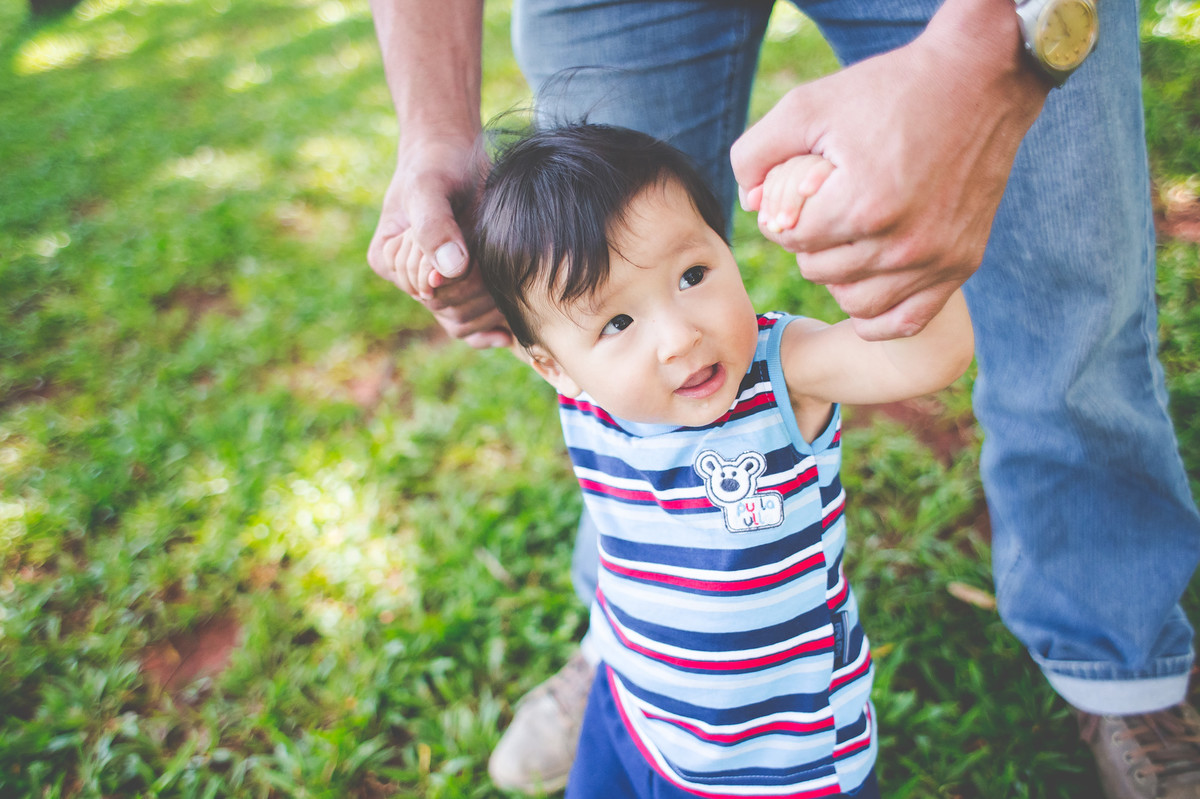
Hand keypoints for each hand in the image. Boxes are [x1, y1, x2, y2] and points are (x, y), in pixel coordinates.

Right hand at [367, 134, 510, 348]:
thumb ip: (435, 226)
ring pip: (462, 321)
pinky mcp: (459, 290)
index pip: (426, 290)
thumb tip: (450, 271)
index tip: (470, 242)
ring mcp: (435, 288)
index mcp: (387, 260)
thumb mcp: (430, 187)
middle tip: (495, 256)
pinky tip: (506, 331)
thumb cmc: (437, 163)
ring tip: (508, 277)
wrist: (455, 154)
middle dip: (477, 287)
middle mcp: (407, 280)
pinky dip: (488, 331)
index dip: (456, 274)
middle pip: (447, 310)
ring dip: (489, 304)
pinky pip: (469, 327)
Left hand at [731, 0, 1046, 339]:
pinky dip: (878, 314)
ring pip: (856, 302)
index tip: (798, 195)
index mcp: (863, 206)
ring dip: (838, 277)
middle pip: (819, 271)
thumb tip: (749, 204)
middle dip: (809, 242)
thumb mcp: (809, 105)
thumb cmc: (890, 90)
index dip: (782, 216)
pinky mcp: (963, 263)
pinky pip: (906, 321)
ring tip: (843, 244)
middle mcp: (903, 243)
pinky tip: (867, 284)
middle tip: (822, 212)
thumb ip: (757, 153)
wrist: (980, 79)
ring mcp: (937, 259)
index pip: (791, 239)